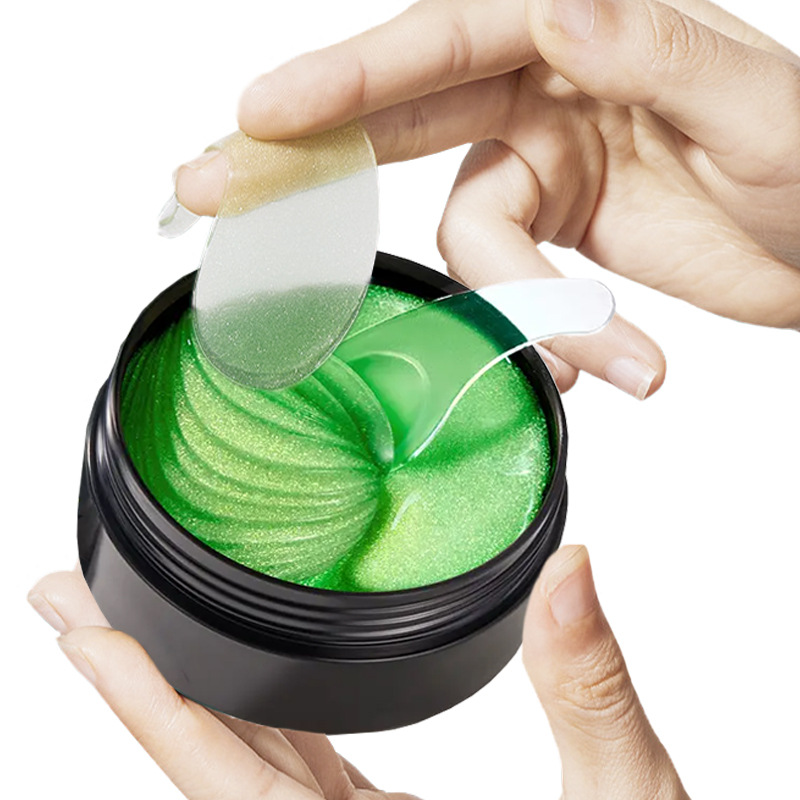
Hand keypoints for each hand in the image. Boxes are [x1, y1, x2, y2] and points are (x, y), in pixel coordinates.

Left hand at [29, 546, 688, 798]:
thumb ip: (587, 690)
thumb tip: (570, 569)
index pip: (218, 770)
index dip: (139, 696)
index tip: (77, 628)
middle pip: (205, 758)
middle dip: (131, 675)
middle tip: (70, 600)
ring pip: (243, 762)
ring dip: (186, 691)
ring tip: (139, 624)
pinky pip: (294, 766)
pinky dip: (261, 711)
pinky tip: (253, 669)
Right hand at [175, 0, 799, 398]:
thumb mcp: (754, 110)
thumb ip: (652, 56)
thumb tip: (559, 16)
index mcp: (582, 31)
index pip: (443, 43)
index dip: (349, 80)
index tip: (264, 115)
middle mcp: (544, 88)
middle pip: (399, 117)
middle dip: (308, 159)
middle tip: (214, 186)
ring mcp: (541, 164)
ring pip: (471, 242)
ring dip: (524, 309)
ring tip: (612, 355)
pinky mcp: (550, 232)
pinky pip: (506, 287)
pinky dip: (541, 330)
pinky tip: (598, 358)